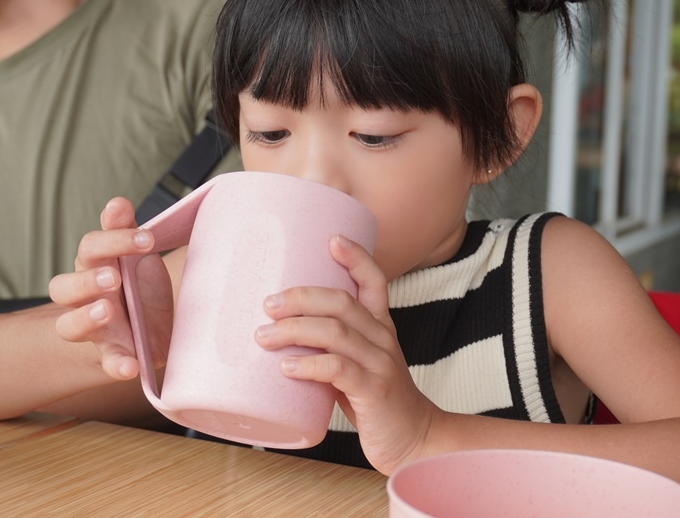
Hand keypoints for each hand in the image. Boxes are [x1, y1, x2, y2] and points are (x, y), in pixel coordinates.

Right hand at [48, 197, 174, 380]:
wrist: (153, 333)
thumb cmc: (142, 289)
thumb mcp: (141, 259)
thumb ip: (131, 236)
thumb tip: (122, 208)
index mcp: (97, 267)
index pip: (91, 247)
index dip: (112, 237)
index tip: (143, 234)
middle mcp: (87, 298)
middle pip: (66, 285)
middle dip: (88, 279)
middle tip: (114, 277)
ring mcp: (97, 329)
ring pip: (68, 326)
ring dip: (86, 317)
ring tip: (108, 310)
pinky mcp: (113, 356)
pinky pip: (108, 363)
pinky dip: (117, 365)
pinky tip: (130, 366)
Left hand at [254, 235, 441, 473]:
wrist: (415, 439)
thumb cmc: (376, 399)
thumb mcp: (360, 362)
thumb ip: (332, 345)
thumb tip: (279, 330)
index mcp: (380, 326)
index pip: (374, 281)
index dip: (356, 257)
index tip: (332, 240)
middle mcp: (383, 338)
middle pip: (342, 302)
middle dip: (302, 297)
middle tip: (268, 304)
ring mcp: (380, 364)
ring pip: (336, 332)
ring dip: (295, 330)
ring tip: (265, 336)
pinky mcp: (374, 391)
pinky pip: (339, 370)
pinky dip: (309, 365)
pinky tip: (286, 367)